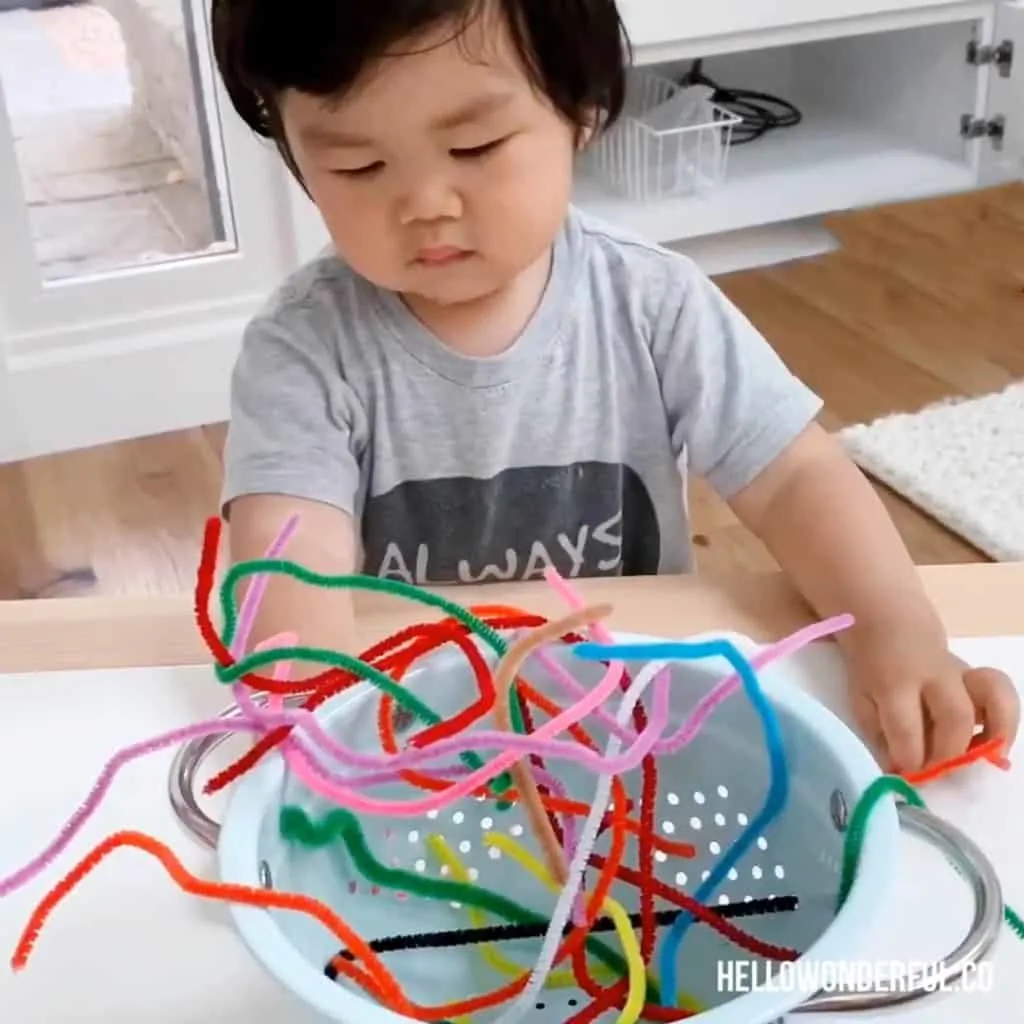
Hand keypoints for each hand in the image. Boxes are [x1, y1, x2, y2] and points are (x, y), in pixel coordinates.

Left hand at [843, 625, 1019, 773]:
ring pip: (993, 696)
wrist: (892, 629)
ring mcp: (961, 674)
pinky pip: (1003, 694)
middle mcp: (933, 675)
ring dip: (995, 734)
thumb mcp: (862, 700)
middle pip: (955, 714)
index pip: (905, 725)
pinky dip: (1007, 722)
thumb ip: (879, 735)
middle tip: (936, 770)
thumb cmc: (875, 671)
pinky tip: (996, 746)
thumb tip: (901, 771)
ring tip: (986, 759)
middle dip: (949, 753)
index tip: (904, 771)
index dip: (908, 756)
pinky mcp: (978, 678)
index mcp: (894, 681)